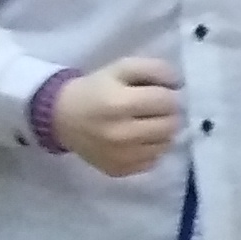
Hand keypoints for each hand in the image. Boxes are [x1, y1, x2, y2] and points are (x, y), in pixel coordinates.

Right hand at [53, 58, 182, 177]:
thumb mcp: (122, 67)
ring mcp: (120, 157)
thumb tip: (178, 84)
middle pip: (170, 125)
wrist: (62, 118)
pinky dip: (151, 149)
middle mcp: (121, 134)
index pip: (167, 101)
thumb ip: (154, 69)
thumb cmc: (96, 89)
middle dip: (169, 114)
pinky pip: (153, 161)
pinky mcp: (119, 171)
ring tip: (147, 123)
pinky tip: (138, 139)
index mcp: (119, 104)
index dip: (170, 94)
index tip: (161, 92)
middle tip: (156, 108)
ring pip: (165, 144)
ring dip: (163, 132)